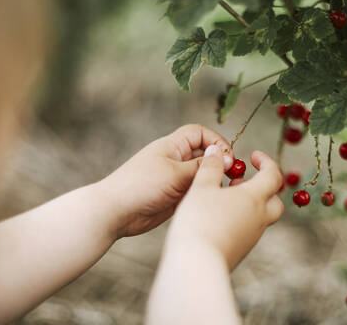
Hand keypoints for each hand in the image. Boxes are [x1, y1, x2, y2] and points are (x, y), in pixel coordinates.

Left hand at [96, 124, 233, 237]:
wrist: (115, 212)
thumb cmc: (141, 186)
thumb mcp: (175, 173)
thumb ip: (201, 166)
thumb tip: (223, 157)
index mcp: (173, 146)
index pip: (200, 134)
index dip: (216, 141)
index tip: (228, 157)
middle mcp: (175, 160)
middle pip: (204, 155)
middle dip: (218, 163)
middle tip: (231, 176)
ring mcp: (175, 179)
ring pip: (201, 175)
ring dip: (211, 181)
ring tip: (220, 191)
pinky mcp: (174, 197)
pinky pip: (194, 192)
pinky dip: (203, 195)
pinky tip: (208, 203)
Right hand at [165, 145, 283, 269]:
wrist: (197, 264)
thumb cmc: (199, 220)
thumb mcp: (202, 188)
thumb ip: (211, 167)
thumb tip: (216, 151)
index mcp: (254, 198)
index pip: (273, 175)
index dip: (266, 162)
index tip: (253, 156)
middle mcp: (259, 218)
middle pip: (275, 200)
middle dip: (262, 187)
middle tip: (239, 182)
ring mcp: (252, 237)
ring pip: (261, 216)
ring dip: (248, 203)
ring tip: (220, 199)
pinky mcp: (241, 250)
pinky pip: (248, 229)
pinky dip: (239, 218)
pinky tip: (215, 218)